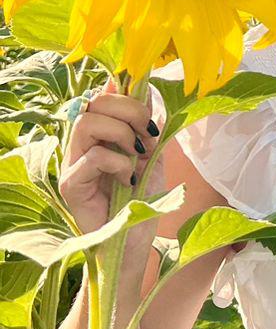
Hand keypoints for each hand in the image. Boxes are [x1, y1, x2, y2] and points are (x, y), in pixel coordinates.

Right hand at [61, 76, 164, 237]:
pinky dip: (119, 163)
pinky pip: (94, 157)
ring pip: (87, 122)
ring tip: (137, 155)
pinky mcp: (71, 184)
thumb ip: (146, 125)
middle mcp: (81, 145)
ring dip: (122, 133)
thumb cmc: (141, 200)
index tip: (150, 108)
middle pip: (93, 102)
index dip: (124, 92)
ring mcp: (73, 164)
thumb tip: (145, 87)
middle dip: (129, 110)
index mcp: (99, 135)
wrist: (134, 241)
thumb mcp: (152, 155)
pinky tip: (128, 179)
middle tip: (148, 134)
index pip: (100, 96)